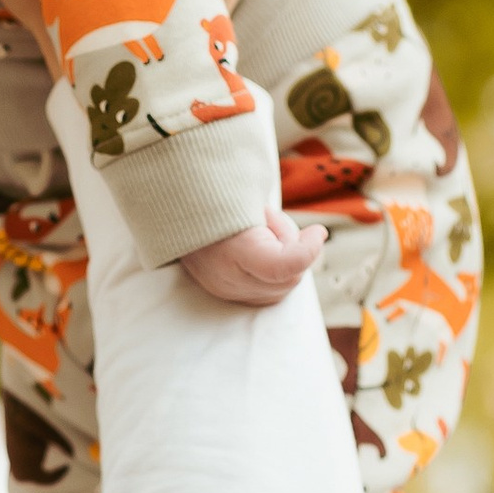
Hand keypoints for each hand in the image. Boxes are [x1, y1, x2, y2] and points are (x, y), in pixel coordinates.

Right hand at [180, 206, 326, 304]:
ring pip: (282, 289)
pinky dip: (276, 276)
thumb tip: (314, 238)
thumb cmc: (215, 197)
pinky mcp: (226, 295)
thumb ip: (280, 223)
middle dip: (295, 252)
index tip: (318, 232)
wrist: (174, 211)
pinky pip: (268, 294)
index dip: (307, 252)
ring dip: (285, 264)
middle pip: (288, 278)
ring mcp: (226, 291)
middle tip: (274, 224)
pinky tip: (261, 252)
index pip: (282, 267)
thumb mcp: (247, 199)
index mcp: (233, 249)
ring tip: (262, 236)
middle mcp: (228, 278)